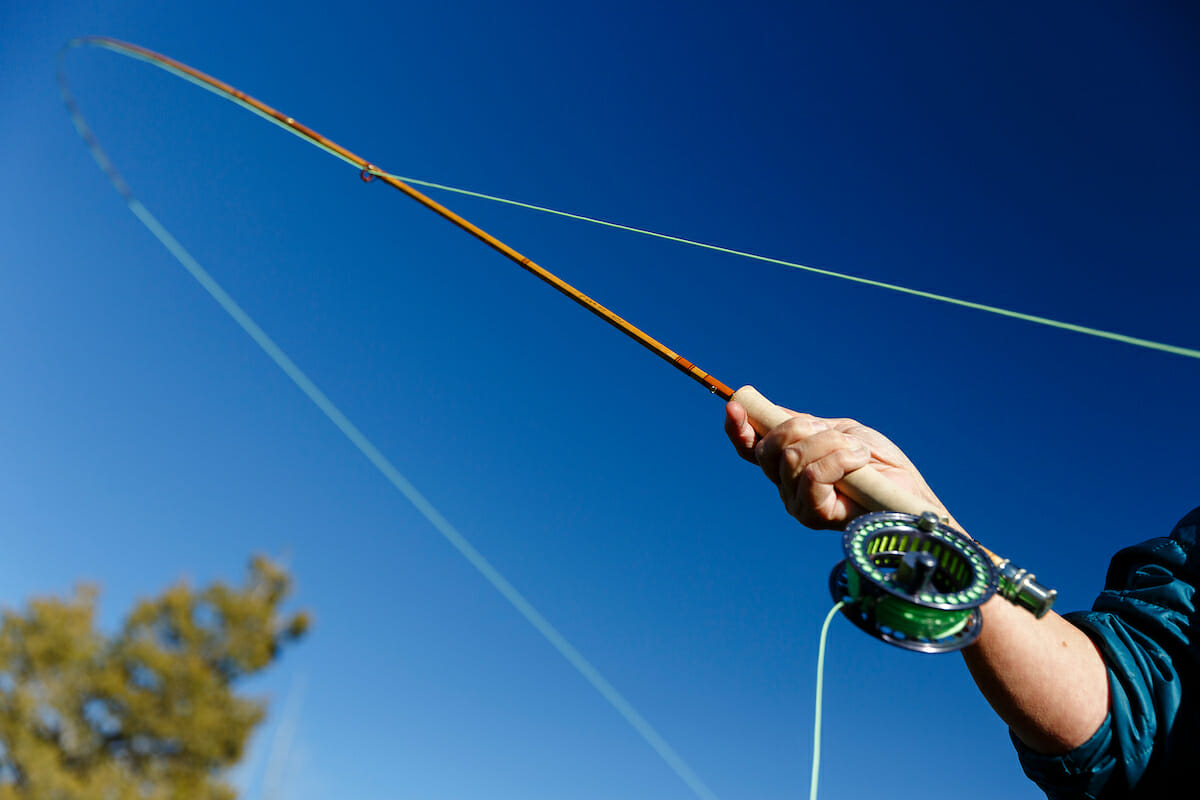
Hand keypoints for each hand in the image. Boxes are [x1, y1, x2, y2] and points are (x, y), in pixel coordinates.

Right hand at [724, 400, 952, 529]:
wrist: (908, 492)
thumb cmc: (879, 464)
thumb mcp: (839, 432)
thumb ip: (806, 427)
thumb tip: (770, 412)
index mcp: (788, 466)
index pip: (750, 449)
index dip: (738, 428)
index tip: (734, 405)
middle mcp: (786, 487)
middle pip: (768, 449)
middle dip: (800, 428)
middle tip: (835, 433)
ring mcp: (797, 503)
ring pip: (791, 458)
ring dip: (830, 443)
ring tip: (857, 451)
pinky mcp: (815, 515)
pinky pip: (812, 475)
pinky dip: (838, 459)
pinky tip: (859, 460)